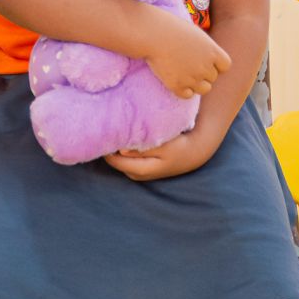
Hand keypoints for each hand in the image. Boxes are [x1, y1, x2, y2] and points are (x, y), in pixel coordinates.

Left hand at [104, 127, 220, 181]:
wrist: (193, 153)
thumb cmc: (180, 147)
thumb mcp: (164, 147)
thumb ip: (143, 149)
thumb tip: (121, 150)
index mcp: (140, 171)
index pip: (113, 160)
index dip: (107, 145)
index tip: (105, 128)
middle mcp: (135, 174)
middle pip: (113, 159)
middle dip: (110, 144)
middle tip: (109, 124)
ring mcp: (137, 171)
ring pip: (118, 157)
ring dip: (117, 144)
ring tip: (117, 126)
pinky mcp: (139, 166)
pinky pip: (125, 156)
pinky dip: (123, 145)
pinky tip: (126, 133)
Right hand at [142, 11, 231, 98]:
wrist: (153, 34)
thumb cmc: (173, 29)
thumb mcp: (196, 34)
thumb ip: (206, 48)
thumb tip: (209, 60)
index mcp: (213, 51)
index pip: (225, 66)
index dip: (216, 64)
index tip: (204, 59)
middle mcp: (206, 67)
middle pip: (213, 78)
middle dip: (203, 72)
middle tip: (187, 63)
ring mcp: (192, 78)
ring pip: (204, 89)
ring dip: (196, 84)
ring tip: (183, 72)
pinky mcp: (177, 86)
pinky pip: (187, 95)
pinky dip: (183, 89)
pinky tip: (175, 78)